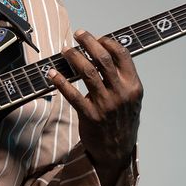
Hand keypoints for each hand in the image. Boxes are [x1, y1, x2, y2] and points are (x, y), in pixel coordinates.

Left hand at [48, 30, 142, 185]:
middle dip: (89, 42)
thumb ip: (122, 77)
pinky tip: (52, 73)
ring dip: (74, 57)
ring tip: (66, 50)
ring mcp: (105, 105)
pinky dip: (60, 81)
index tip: (97, 37)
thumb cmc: (123, 120)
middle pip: (103, 59)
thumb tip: (104, 51)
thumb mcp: (131, 98)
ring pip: (87, 72)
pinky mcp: (90, 116)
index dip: (108, 42)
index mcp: (133, 86)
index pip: (122, 54)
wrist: (118, 151)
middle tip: (78, 34)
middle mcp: (121, 93)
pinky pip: (72, 95)